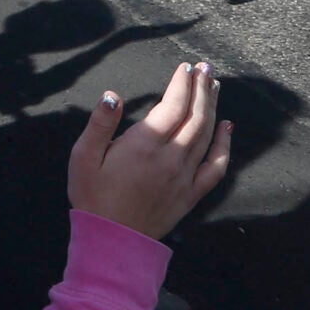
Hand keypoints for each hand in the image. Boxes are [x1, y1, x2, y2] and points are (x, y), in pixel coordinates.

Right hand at [67, 61, 231, 240]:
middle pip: (195, 116)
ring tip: (214, 87)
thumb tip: (113, 95)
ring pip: (206, 135)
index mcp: (144, 145)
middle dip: (202, 89)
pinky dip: (224, 146)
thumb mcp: (83, 157)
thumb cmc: (93, 197)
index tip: (185, 68)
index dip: (181, 84)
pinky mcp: (190, 194)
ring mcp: (184, 177)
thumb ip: (100, 124)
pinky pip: (215, 167)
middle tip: (206, 69)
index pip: (172, 105)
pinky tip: (226, 128)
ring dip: (212, 108)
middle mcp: (170, 158)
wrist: (112, 241)